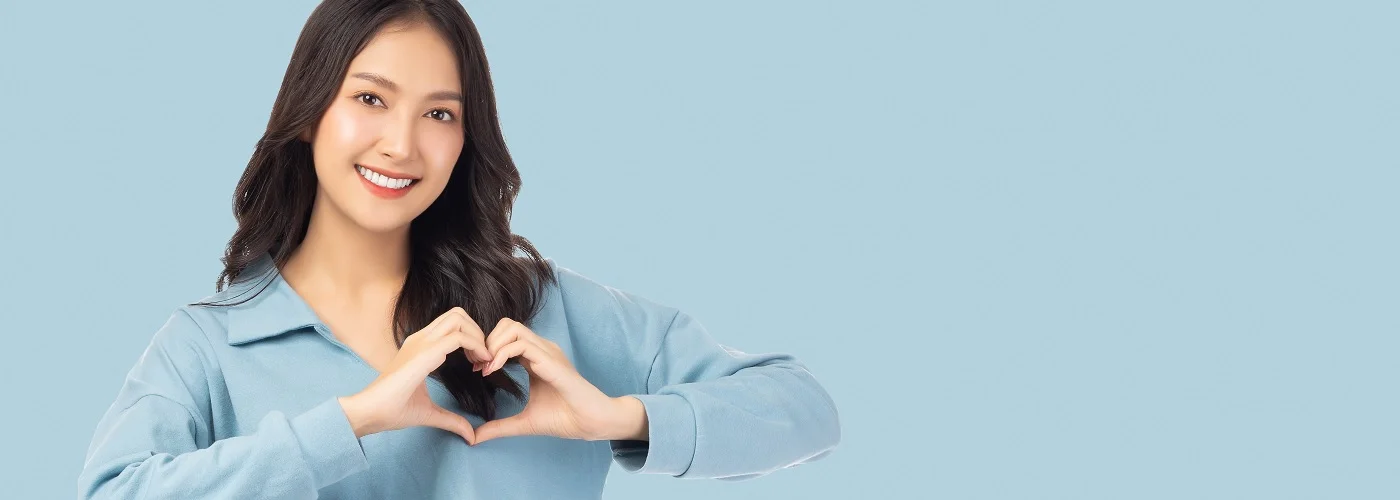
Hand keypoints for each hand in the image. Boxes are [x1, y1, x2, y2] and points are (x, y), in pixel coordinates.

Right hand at [337, 307, 490, 443]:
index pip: (451, 324)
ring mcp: (420, 343)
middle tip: (484, 358)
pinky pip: (457, 337)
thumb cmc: (392, 410)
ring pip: (458, 318)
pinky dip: (476, 346)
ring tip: (483, 360)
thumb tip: (470, 436)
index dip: (471, 338)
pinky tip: (479, 364)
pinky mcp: (423, 353)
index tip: (479, 364)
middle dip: (477, 331)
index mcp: (419, 346)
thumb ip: (451, 420)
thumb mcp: (429, 412)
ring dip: (477, 336)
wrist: (369, 413)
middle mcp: (420, 339)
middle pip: (457, 314)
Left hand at [472, 318, 648, 443]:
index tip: (476, 369)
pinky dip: (502, 354)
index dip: (487, 347)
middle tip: (478, 365)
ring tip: (485, 368)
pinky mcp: (552, 362)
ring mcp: (548, 352)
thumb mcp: (523, 422)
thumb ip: (499, 427)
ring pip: (513, 328)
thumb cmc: (564, 419)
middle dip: (486, 341)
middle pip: (507, 324)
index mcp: (536, 357)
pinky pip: (522, 345)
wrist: (590, 423)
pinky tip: (493, 370)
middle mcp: (542, 349)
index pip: (507, 335)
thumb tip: (474, 437)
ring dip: (492, 345)